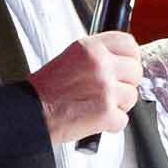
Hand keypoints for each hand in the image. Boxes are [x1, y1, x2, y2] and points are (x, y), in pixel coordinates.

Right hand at [31, 31, 139, 147]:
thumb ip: (97, 56)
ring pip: (131, 96)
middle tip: (110, 90)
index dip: (131, 56)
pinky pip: (123, 119)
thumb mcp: (71, 58)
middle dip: (126, 83)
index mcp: (90, 48)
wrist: (32, 112)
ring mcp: (105, 89)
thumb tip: (120, 60)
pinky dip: (111, 124)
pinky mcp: (106, 113)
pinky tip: (95, 119)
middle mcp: (100, 65)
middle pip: (135, 71)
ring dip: (118, 105)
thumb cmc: (46, 89)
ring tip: (97, 105)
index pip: (128, 44)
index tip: (128, 63)